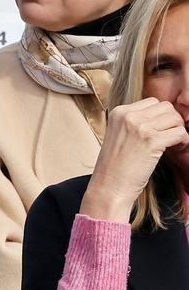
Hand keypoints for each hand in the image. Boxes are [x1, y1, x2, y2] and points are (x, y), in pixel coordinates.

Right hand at [81, 98, 188, 221]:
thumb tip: (162, 115)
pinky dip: (183, 141)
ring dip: (178, 130)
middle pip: (165, 107)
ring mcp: (140, 128)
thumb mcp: (118, 136)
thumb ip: (134, 122)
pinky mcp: (152, 141)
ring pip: (175, 118)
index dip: (160, 116)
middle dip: (171, 121)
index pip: (151, 102)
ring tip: (172, 144)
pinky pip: (180, 133)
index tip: (159, 131)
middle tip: (168, 137)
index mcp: (118, 113)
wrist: (109, 187)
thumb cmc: (115, 166)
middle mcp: (128, 116)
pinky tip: (175, 149)